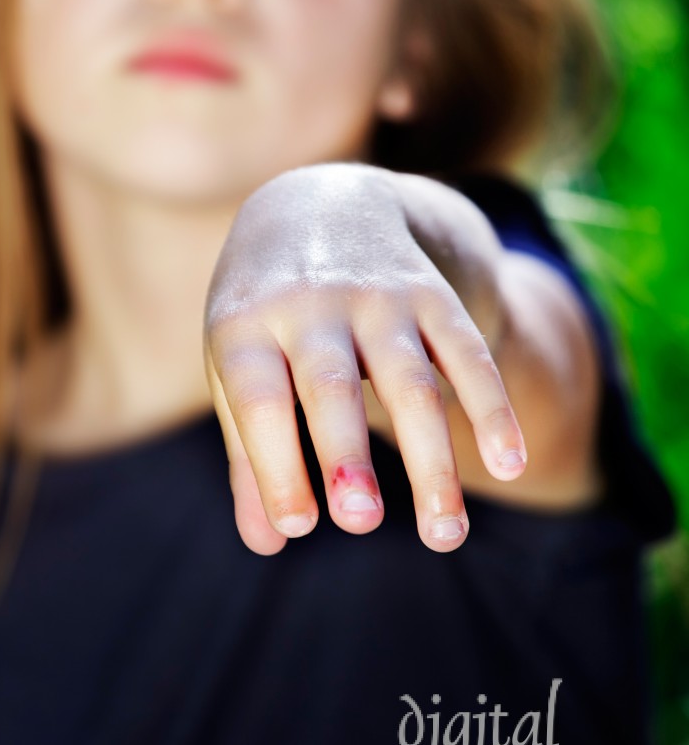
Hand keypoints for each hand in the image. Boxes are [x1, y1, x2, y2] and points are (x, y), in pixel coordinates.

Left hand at [202, 163, 527, 554]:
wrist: (317, 202)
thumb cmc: (264, 312)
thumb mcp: (235, 366)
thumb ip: (249, 455)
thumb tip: (270, 542)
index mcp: (247, 325)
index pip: (260, 398)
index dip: (277, 461)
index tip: (299, 525)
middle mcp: (312, 305)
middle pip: (332, 386)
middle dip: (347, 454)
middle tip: (361, 522)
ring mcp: (376, 296)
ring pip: (410, 380)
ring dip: (431, 458)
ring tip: (443, 535)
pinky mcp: (430, 295)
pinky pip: (467, 353)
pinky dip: (491, 409)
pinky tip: (508, 467)